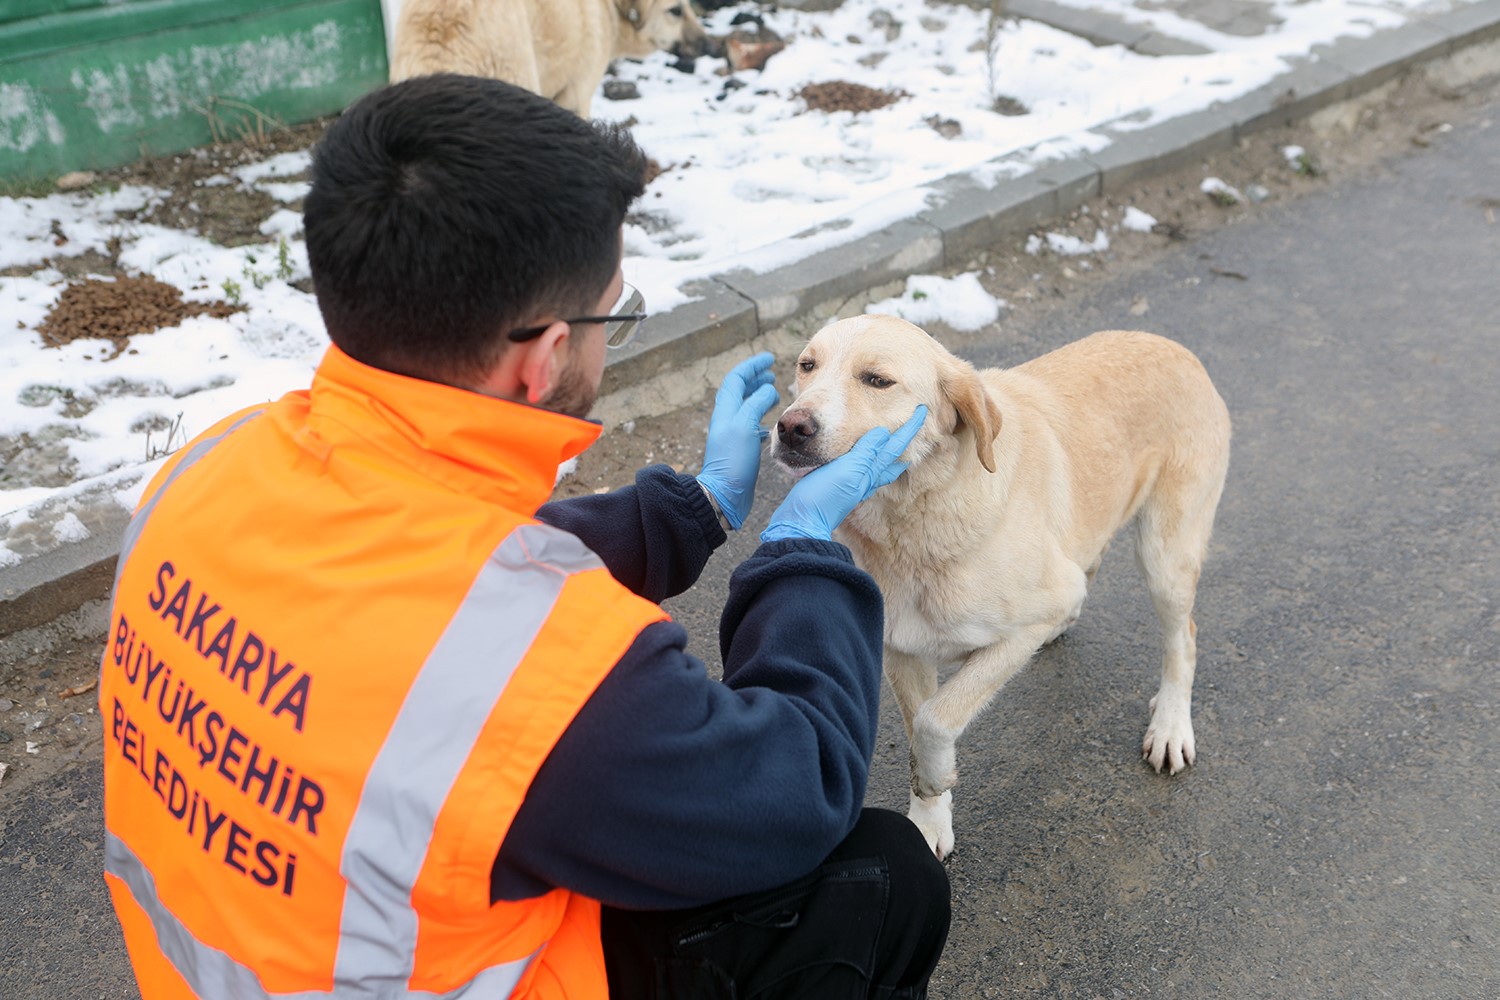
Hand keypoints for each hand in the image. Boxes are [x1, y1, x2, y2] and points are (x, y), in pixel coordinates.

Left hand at [697, 353, 779, 529]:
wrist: (723, 494)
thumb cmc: (733, 460)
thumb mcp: (745, 425)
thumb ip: (756, 403)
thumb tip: (768, 389)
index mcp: (726, 410)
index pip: (737, 379)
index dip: (752, 366)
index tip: (769, 358)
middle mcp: (727, 419)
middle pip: (739, 390)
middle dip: (755, 379)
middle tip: (772, 374)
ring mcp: (733, 434)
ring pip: (745, 406)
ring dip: (759, 396)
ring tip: (774, 393)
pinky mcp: (739, 448)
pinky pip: (751, 424)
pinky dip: (762, 416)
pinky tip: (772, 422)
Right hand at [761, 405, 927, 542]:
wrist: (803, 520)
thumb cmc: (824, 495)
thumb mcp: (847, 471)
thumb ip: (865, 452)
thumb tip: (884, 433)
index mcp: (869, 470)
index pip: (895, 445)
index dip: (909, 428)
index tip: (922, 410)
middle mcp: (866, 477)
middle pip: (891, 455)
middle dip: (903, 439)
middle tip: (913, 423)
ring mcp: (854, 483)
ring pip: (878, 462)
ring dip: (888, 449)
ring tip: (892, 437)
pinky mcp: (840, 485)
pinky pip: (862, 467)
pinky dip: (868, 457)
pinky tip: (862, 456)